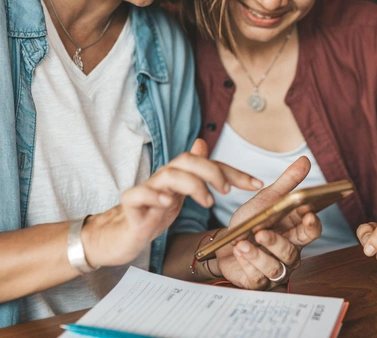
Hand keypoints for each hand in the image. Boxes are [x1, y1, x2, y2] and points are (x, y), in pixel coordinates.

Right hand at [83, 139, 262, 267]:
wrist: (120, 234)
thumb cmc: (151, 212)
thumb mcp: (178, 194)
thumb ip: (194, 172)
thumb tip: (202, 143)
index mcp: (179, 176)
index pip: (208, 165)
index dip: (233, 172)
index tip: (256, 184)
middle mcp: (164, 178)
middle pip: (188, 161)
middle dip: (212, 172)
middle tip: (226, 193)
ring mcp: (146, 190)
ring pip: (169, 174)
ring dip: (192, 184)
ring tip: (207, 202)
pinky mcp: (131, 205)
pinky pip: (139, 194)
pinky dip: (154, 195)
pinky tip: (168, 203)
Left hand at [216, 156, 321, 289]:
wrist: (224, 243)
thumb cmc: (250, 222)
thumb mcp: (266, 200)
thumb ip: (287, 183)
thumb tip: (305, 160)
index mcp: (294, 232)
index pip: (311, 231)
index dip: (311, 225)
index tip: (307, 214)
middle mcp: (289, 253)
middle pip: (293, 252)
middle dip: (278, 243)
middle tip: (262, 232)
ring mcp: (275, 270)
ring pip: (275, 267)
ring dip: (258, 254)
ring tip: (243, 242)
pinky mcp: (259, 282)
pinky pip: (257, 277)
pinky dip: (247, 263)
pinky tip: (238, 251)